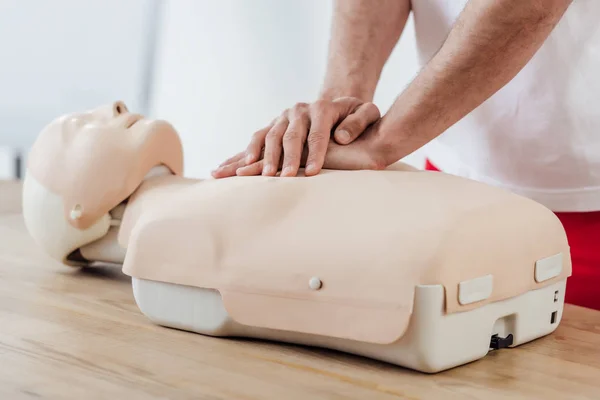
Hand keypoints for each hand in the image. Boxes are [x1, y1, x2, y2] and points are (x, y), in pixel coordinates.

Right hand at [212, 97, 379, 177]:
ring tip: (265, 176)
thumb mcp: (367, 112)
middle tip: (285, 178)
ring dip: (265, 157)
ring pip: (270, 136)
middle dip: (287, 158)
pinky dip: (248, 152)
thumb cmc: (356, 116)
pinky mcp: (274, 125)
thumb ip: (360, 120)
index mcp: (322, 108)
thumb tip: (341, 137)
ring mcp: (283, 117)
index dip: (315, 153)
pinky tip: (241, 167)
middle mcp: (299, 111)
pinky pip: (258, 138)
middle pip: (289, 136)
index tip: (313, 173)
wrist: (339, 108)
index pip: (317, 133)